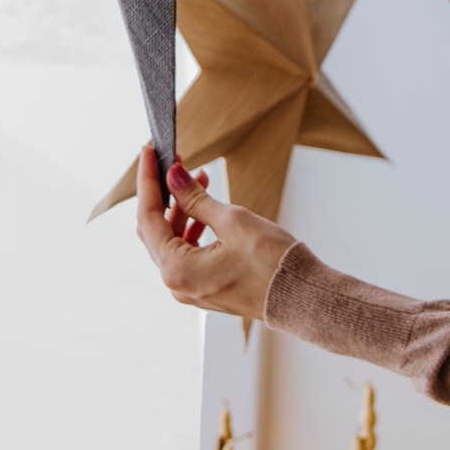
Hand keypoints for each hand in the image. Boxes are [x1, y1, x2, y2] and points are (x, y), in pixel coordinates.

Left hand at [135, 147, 296, 320]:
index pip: (148, 217)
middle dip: (162, 193)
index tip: (148, 152)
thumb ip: (196, 198)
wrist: (302, 297)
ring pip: (172, 240)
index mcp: (178, 270)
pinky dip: (191, 227)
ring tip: (199, 178)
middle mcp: (177, 284)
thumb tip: (174, 175)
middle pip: (155, 230)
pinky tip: (205, 209)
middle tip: (173, 162)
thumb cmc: (273, 264)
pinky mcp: (205, 287)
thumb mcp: (233, 221)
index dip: (148, 181)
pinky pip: (187, 253)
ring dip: (181, 208)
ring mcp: (190, 288)